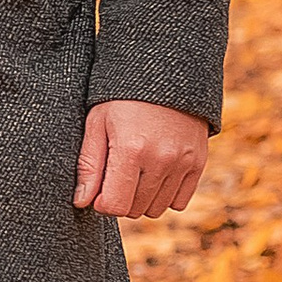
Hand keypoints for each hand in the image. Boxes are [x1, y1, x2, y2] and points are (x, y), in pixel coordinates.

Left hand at [73, 98, 209, 218]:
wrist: (166, 72)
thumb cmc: (122, 98)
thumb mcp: (97, 124)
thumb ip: (89, 165)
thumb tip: (82, 202)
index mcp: (131, 149)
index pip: (114, 205)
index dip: (101, 202)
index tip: (99, 189)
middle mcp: (161, 159)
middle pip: (135, 209)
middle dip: (120, 199)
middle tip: (115, 176)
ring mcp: (183, 162)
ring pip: (157, 209)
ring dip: (142, 199)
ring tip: (135, 173)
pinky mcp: (198, 162)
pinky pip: (179, 202)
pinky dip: (165, 196)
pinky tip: (154, 176)